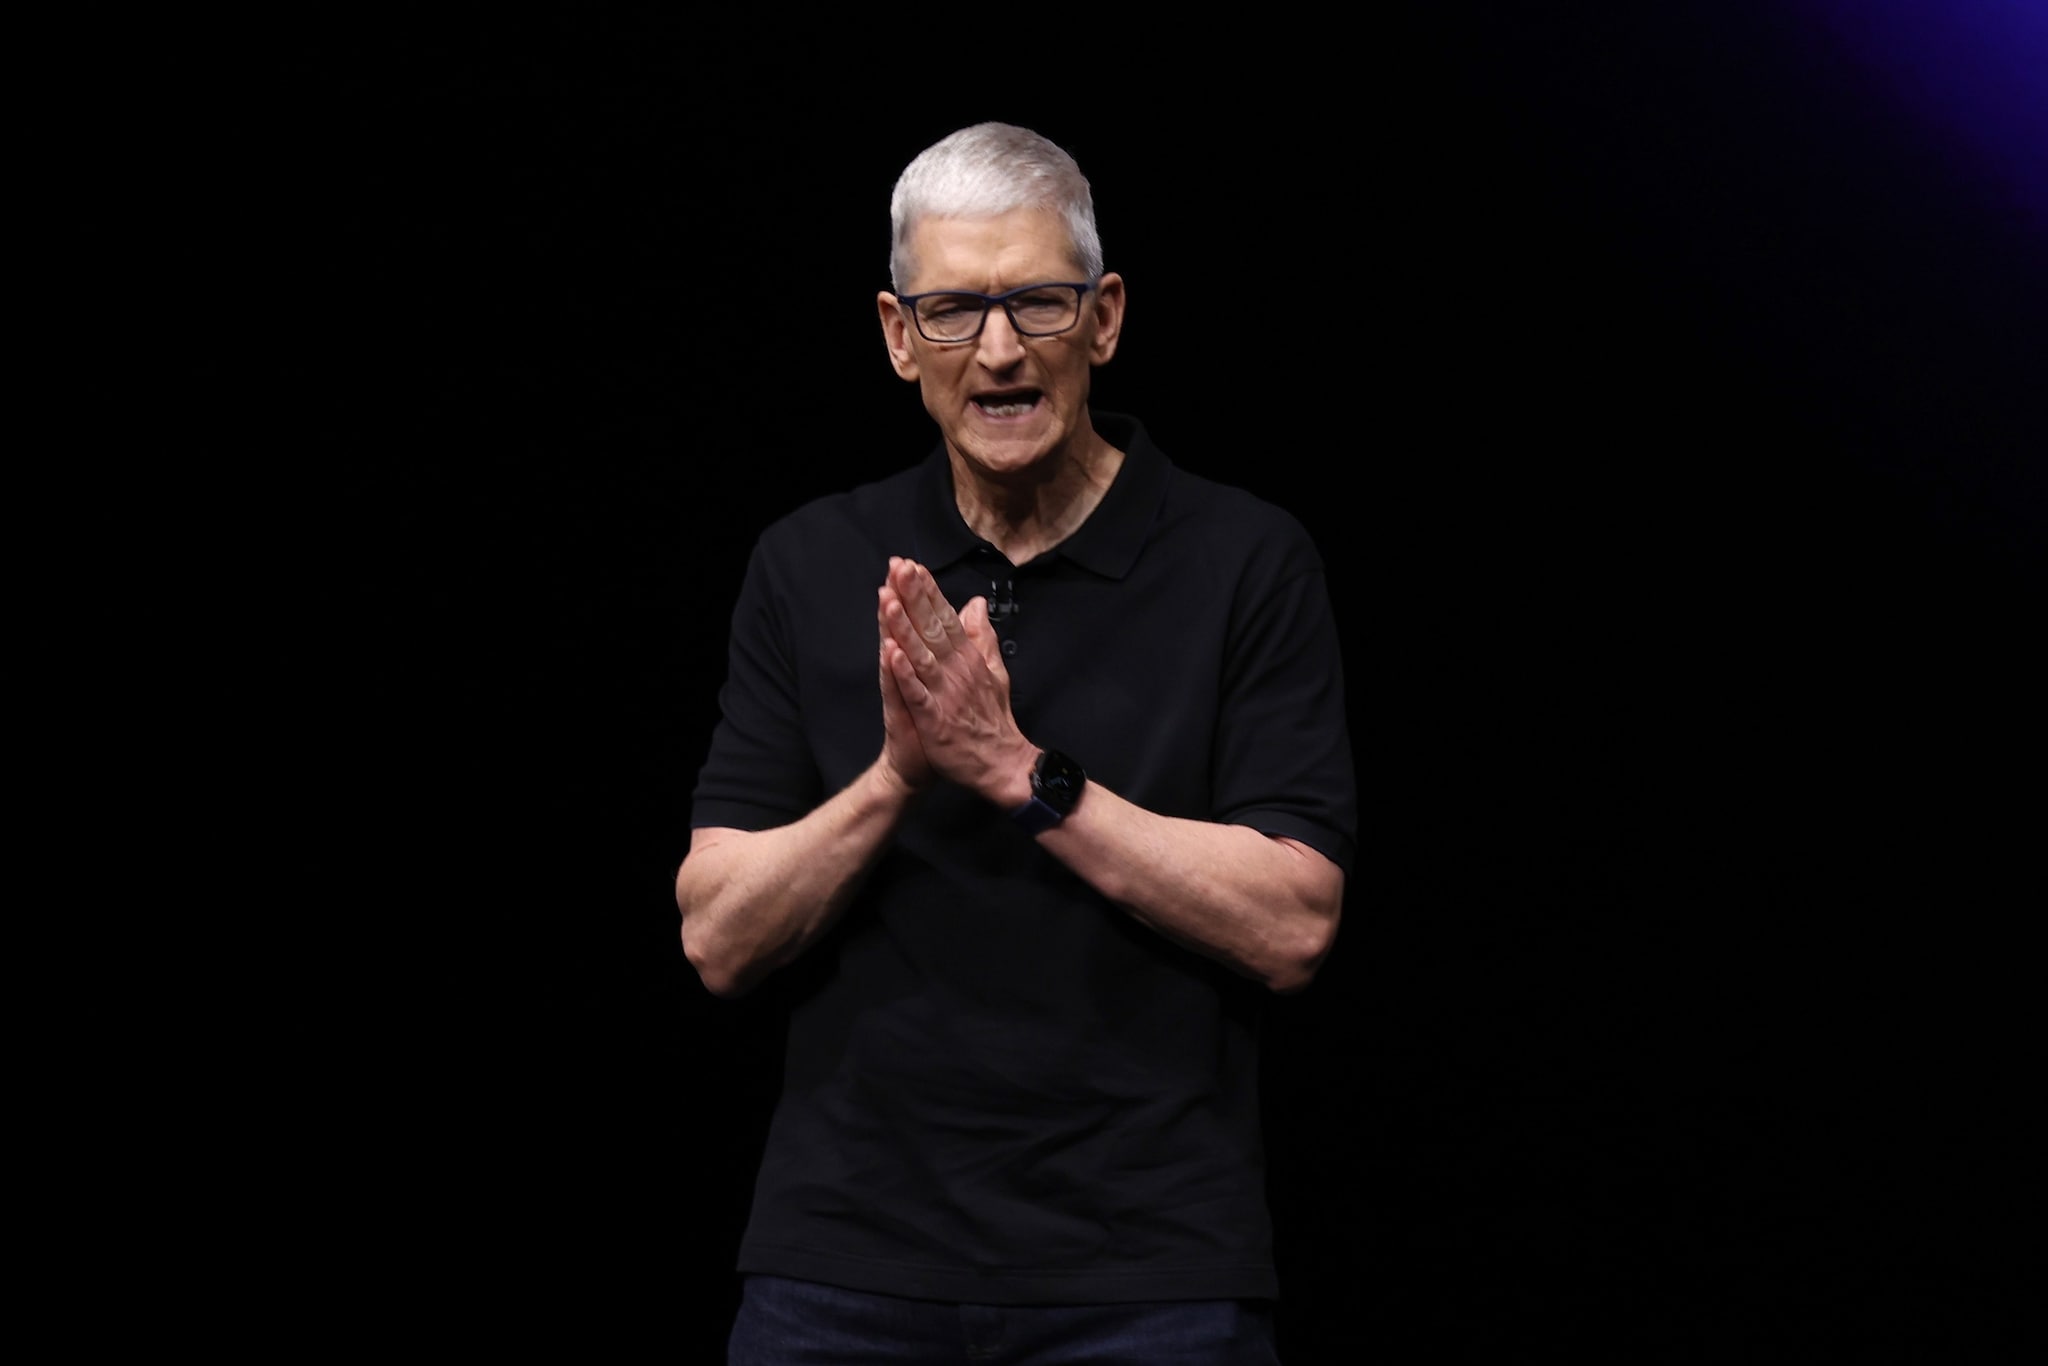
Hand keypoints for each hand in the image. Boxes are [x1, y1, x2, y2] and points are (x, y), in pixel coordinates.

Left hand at [876, 556, 1033, 805]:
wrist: (1002, 764)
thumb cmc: (994, 718)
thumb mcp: (994, 670)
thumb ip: (983, 635)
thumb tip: (976, 603)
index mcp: (968, 658)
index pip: (946, 617)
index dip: (928, 591)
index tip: (913, 566)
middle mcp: (957, 670)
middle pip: (932, 627)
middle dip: (914, 597)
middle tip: (898, 568)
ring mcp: (945, 693)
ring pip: (921, 653)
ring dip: (904, 626)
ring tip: (889, 600)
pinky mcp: (935, 718)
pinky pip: (916, 692)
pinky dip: (904, 672)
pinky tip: (891, 652)